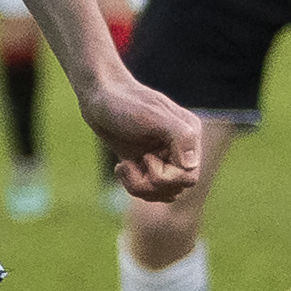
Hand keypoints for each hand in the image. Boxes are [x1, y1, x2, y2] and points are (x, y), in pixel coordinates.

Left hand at [74, 67, 202, 202]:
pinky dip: (133, 184)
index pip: (189, 177)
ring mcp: (162, 157)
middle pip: (175, 189)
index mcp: (189, 136)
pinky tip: (121, 167)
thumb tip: (191, 166)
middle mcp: (179, 149)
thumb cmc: (125, 103)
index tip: (146, 157)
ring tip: (123, 168)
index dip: (166, 177)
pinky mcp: (145, 163)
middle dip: (150, 184)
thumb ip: (180, 137)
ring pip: (162, 193)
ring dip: (139, 186)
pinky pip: (148, 190)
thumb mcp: (153, 116)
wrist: (98, 97)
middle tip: (130, 165)